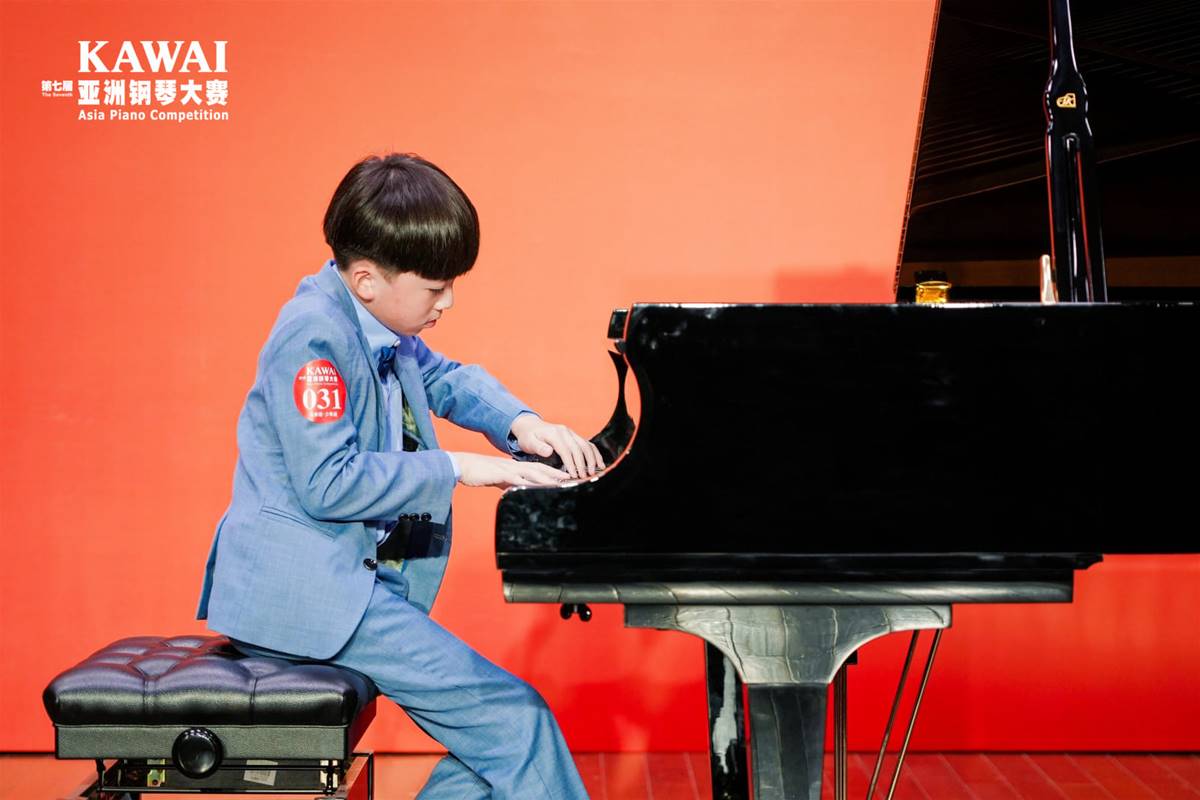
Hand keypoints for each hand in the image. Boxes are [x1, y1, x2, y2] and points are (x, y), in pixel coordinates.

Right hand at [449, 452, 570, 488]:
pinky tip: (535, 487)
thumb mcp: (500, 479)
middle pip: (541, 469)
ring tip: (561, 483)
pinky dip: (527, 483)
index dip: (555, 472)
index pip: (540, 469)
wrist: (463, 465)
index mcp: (516, 467)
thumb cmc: (480, 473)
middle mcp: (515, 466)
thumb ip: (512, 483)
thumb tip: (521, 490)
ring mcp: (509, 469)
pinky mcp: (500, 474)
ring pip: (532, 473)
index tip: (569, 477)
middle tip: (573, 478)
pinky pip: (516, 479)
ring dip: (547, 478)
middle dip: (557, 473)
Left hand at [510, 414, 605, 478]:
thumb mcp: (528, 442)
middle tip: (584, 477)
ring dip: (592, 459)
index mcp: (554, 433)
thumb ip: (538, 447)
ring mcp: (571, 433)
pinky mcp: (575, 436)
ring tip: (593, 472)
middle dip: (583, 464)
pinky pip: (588, 444)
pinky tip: (599, 464)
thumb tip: (549, 452)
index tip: (574, 475)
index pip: (566, 450)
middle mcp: (565, 431)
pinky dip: (595, 454)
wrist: (530, 426)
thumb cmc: (528, 437)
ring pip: (586, 445)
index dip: (571, 463)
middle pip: (579, 448)